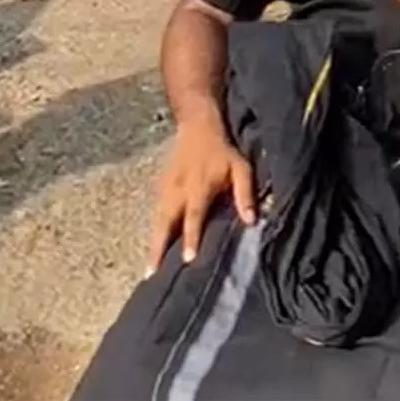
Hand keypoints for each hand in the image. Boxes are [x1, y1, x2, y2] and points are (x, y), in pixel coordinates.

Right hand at [146, 122, 255, 275]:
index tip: (188, 259)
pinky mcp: (160, 189)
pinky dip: (153, 233)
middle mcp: (179, 191)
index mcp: (199, 187)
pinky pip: (155, 215)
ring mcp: (166, 190)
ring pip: (156, 221)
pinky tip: (154, 250)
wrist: (197, 127)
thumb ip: (245, 194)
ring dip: (153, 245)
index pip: (194, 217)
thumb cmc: (223, 151)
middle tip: (152, 273)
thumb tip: (250, 221)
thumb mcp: (241, 168)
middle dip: (158, 248)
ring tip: (149, 270)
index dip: (191, 238)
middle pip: (165, 223)